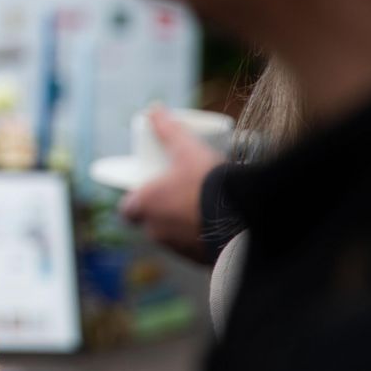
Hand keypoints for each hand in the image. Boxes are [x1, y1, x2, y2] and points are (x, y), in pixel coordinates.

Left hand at [119, 106, 222, 262]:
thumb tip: (154, 109)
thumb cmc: (207, 183)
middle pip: (151, 222)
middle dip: (163, 211)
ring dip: (183, 225)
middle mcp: (156, 232)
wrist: (242, 218)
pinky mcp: (200, 261)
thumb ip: (169, 130)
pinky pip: (196, 249)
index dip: (137, 199)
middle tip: (182, 195)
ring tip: (203, 208)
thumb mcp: (187, 150)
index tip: (150, 190)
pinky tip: (217, 227)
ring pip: (174, 237)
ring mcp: (178, 249)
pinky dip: (203, 239)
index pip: (128, 209)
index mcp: (145, 206)